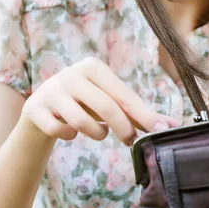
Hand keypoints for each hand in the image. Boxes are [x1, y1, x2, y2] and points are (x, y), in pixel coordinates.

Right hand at [21, 56, 177, 144]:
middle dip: (123, 128)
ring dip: (95, 133)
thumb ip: (138, 112)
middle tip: (131, 140)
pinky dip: (69, 136)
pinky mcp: (36, 109)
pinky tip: (70, 132)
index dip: (142, 115)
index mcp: (92, 67)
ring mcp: (51, 90)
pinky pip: (59, 130)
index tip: (159, 131)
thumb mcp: (109, 102)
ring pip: (81, 121)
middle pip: (105, 106)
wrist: (42, 108)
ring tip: (99, 132)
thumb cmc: (85, 103)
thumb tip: (172, 125)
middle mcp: (71, 74)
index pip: (123, 94)